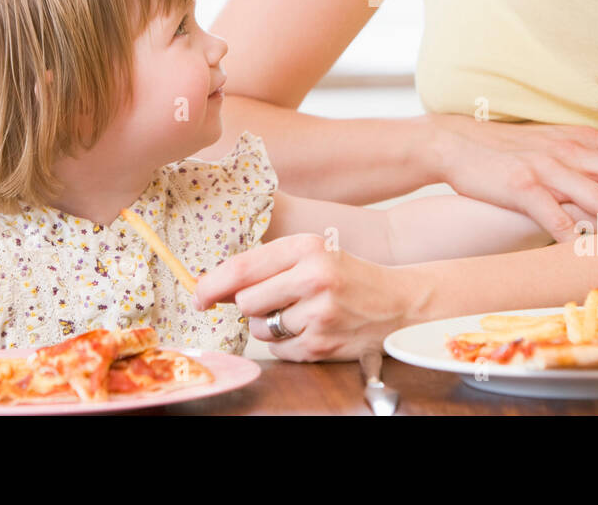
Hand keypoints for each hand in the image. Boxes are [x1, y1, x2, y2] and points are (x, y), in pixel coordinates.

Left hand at [195, 234, 417, 361]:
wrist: (398, 303)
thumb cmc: (347, 276)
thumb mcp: (312, 254)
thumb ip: (266, 266)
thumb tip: (214, 287)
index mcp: (307, 247)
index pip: (243, 268)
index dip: (212, 284)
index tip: (199, 294)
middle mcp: (313, 278)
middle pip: (247, 301)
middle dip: (251, 305)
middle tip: (274, 300)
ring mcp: (318, 315)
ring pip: (260, 328)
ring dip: (269, 325)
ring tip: (301, 313)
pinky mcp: (321, 346)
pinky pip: (278, 349)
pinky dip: (287, 343)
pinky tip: (311, 329)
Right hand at [425, 114, 597, 244]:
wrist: (455, 142)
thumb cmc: (509, 149)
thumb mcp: (555, 144)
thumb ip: (590, 157)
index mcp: (582, 139)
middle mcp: (570, 151)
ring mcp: (546, 168)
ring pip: (596, 192)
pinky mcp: (520, 186)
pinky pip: (551, 213)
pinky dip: (571, 231)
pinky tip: (588, 248)